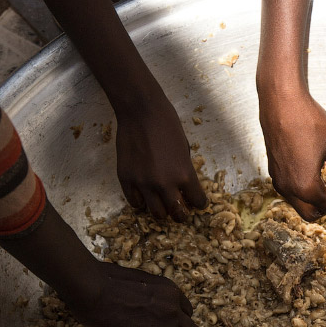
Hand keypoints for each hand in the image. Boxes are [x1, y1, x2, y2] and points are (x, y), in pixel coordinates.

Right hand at [66, 262, 198, 326]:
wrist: (90, 287)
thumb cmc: (107, 278)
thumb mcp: (141, 278)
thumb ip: (153, 291)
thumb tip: (150, 302)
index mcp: (171, 291)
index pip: (188, 313)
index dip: (176, 321)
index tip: (163, 325)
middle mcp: (172, 308)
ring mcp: (162, 325)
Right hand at [115, 95, 207, 220]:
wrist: (142, 111)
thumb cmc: (168, 125)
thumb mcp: (185, 150)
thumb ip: (184, 171)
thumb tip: (183, 187)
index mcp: (184, 175)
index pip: (197, 201)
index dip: (199, 204)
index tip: (197, 203)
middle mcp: (164, 184)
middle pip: (176, 214)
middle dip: (181, 215)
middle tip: (180, 211)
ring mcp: (143, 183)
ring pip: (155, 214)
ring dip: (161, 212)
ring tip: (162, 206)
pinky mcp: (126, 179)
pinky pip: (134, 202)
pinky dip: (141, 202)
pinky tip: (144, 196)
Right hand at [260, 93, 325, 219]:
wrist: (281, 101)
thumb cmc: (309, 122)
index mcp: (305, 188)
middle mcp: (288, 189)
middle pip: (312, 214)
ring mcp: (278, 181)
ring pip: (299, 203)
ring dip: (315, 198)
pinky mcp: (273, 171)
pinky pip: (290, 190)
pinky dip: (303, 188)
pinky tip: (312, 168)